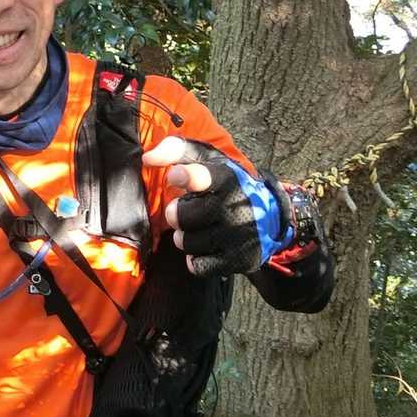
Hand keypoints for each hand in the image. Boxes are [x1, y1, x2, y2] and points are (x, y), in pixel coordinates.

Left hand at [142, 136, 292, 276]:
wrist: (269, 216)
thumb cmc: (225, 184)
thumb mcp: (207, 160)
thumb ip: (175, 151)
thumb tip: (147, 158)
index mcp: (226, 178)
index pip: (204, 177)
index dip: (187, 177)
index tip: (173, 176)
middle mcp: (234, 206)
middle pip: (183, 217)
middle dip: (176, 214)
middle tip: (181, 210)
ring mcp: (238, 235)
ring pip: (187, 242)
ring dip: (183, 237)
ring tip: (194, 228)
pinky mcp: (239, 260)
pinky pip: (199, 266)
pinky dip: (195, 259)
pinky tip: (204, 247)